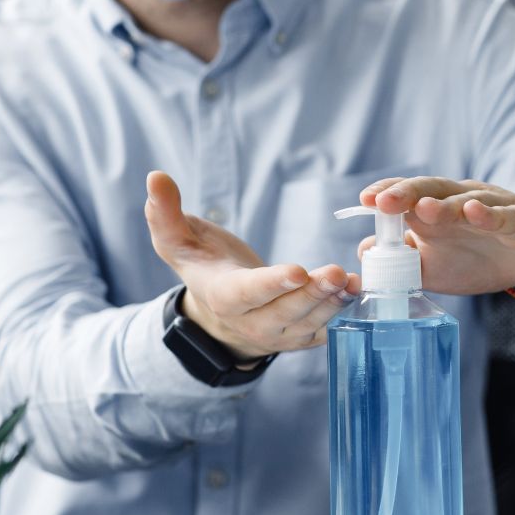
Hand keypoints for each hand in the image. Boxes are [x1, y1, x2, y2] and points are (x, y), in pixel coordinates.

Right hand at [143, 171, 356, 359]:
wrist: (219, 309)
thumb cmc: (203, 263)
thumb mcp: (178, 239)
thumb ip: (165, 213)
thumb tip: (155, 177)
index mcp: (222, 296)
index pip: (247, 293)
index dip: (271, 285)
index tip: (298, 271)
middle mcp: (251, 322)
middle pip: (284, 312)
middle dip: (311, 295)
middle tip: (337, 272)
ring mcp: (278, 335)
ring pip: (308, 323)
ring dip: (333, 302)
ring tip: (354, 280)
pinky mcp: (300, 337)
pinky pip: (323, 330)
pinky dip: (343, 313)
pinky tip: (359, 291)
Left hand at [358, 176, 514, 298]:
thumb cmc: (484, 256)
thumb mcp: (439, 266)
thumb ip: (404, 261)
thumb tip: (364, 252)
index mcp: (440, 210)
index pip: (409, 195)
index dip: (388, 194)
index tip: (365, 200)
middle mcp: (463, 201)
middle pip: (433, 189)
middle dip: (407, 193)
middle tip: (384, 200)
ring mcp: (495, 207)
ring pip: (467, 201)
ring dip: (446, 205)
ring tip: (425, 210)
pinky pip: (507, 215)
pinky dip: (491, 214)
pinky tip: (476, 212)